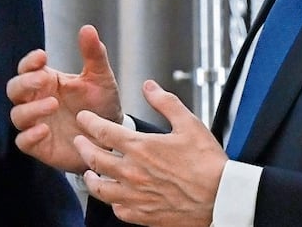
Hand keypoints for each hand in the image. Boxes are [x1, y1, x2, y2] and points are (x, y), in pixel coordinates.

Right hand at [7, 24, 122, 172]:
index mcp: (47, 81)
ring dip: (30, 109)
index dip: (30, 61)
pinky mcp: (40, 146)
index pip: (27, 68)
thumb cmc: (101, 104)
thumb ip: (93, 54)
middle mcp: (36, 101)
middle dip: (25, 82)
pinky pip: (23, 141)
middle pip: (15, 89)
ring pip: (17, 115)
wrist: (111, 138)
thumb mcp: (100, 78)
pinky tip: (44, 130)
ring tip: (52, 104)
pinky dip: (29, 136)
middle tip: (43, 80)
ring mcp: (36, 124)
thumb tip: (88, 28)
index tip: (43, 56)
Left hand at [74, 80, 226, 226]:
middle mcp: (133, 173)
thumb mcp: (189, 123)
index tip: (84, 118)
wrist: (222, 199)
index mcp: (141, 148)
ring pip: (100, 188)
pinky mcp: (144, 216)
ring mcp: (136, 197)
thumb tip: (150, 87)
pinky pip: (118, 210)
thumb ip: (165, 103)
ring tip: (88, 172)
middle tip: (79, 141)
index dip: (89, 122)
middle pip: (94, 159)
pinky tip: (114, 198)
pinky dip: (112, 202)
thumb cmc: (208, 164)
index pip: (103, 131)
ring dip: (91, 178)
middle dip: (83, 147)